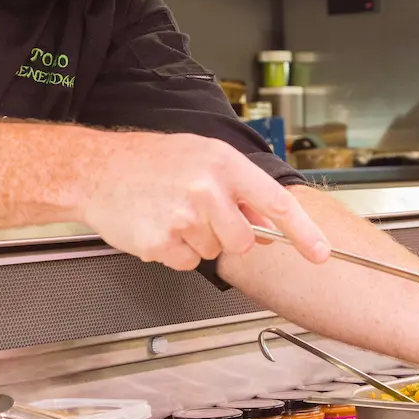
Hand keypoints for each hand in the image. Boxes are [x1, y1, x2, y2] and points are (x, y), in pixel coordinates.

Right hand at [81, 131, 330, 270]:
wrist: (96, 169)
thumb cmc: (149, 160)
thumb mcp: (201, 156)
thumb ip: (238, 186)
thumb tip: (269, 222)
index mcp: (223, 164)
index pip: (275, 202)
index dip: (303, 232)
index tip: (321, 254)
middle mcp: (207, 189)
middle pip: (243, 240)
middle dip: (227, 235)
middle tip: (200, 214)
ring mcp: (184, 218)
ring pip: (212, 251)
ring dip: (196, 240)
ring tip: (170, 212)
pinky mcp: (162, 243)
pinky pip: (185, 263)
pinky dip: (174, 251)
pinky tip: (157, 225)